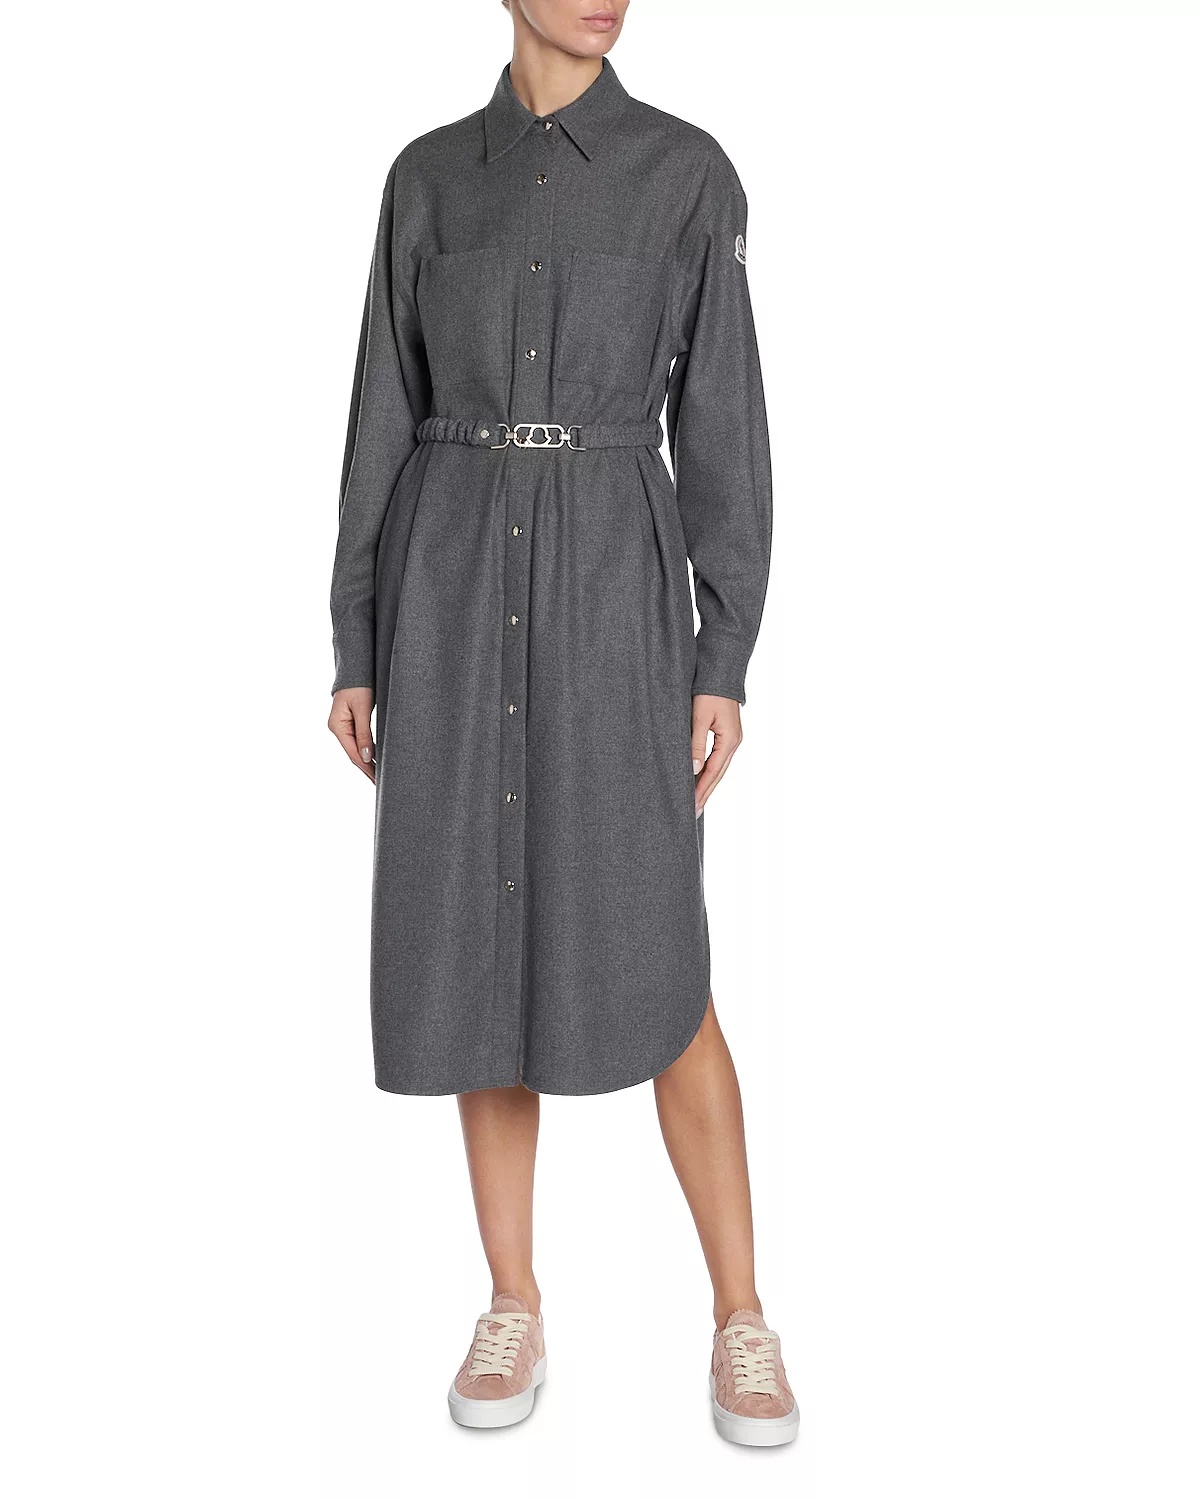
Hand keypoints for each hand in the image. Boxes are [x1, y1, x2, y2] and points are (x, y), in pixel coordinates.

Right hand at [328, 687, 375, 782]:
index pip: (353, 753)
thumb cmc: (359, 686)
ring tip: (380, 776)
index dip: (366, 767)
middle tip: (380, 784)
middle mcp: (337, 729)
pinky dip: (367, 751)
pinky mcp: (348, 724)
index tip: (378, 779)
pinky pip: (357, 741)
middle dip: (367, 769)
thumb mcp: (363, 709)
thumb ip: (364, 733)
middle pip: (353, 754)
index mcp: (337, 726)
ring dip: (367, 762)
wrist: (355, 669)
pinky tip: (375, 760)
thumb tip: (367, 757)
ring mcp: (342, 727)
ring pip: (355, 749)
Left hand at [691, 694, 742, 817]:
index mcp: (729, 740)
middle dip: (705, 793)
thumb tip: (693, 769)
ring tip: (696, 800)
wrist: (721, 673)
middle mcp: (733, 743)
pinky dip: (709, 771)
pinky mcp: (727, 734)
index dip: (701, 790)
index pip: (713, 772)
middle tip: (693, 812)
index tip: (691, 806)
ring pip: (718, 768)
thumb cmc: (709, 693)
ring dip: (707, 784)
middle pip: (718, 774)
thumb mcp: (699, 717)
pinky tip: (701, 778)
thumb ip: (696, 744)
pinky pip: (718, 759)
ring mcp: (732, 739)